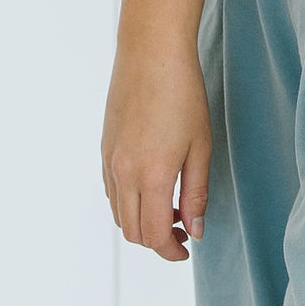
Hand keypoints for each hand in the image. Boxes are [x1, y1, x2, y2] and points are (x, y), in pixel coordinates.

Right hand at [102, 42, 210, 261]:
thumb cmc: (182, 95)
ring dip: (142, 222)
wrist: (150, 54)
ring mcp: (110, 162)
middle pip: (133, 232)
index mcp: (152, 176)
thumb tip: (195, 230)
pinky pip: (111, 192)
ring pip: (119, 214)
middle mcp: (124, 174)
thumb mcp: (200, 148)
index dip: (172, 251)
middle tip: (184, 231)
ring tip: (171, 208)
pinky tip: (151, 187)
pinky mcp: (104, 149)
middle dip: (157, 241)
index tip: (188, 249)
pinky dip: (129, 203)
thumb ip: (196, 194)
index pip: (155, 235)